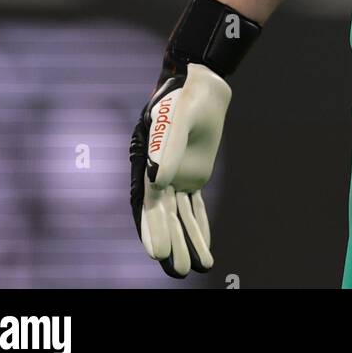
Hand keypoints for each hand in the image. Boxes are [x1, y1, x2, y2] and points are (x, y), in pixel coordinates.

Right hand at [129, 0, 260, 277]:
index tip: (156, 253)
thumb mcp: (179, 116)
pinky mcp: (193, 174)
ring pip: (181, 215)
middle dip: (170, 242)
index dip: (150, 227)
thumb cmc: (185, 95)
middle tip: (177, 271)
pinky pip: (195, 206)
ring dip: (187, 240)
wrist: (201, 82)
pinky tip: (205, 248)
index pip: (147, 201)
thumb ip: (168, 146)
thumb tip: (158, 181)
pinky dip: (200, 227)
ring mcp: (175, 175)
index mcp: (146, 160)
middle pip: (162, 215)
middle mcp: (157, 173)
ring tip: (197, 267)